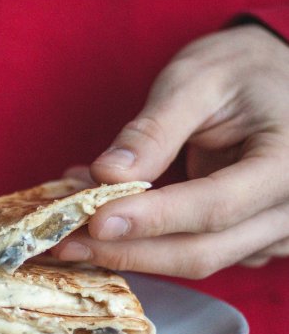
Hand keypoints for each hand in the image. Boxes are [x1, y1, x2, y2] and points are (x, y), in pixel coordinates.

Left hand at [52, 24, 288, 277]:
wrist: (275, 85)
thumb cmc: (243, 72)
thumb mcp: (198, 80)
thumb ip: (155, 129)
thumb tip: (107, 175)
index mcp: (287, 163)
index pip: (214, 207)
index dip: (151, 220)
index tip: (94, 221)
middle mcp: (288, 210)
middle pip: (201, 252)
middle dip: (127, 252)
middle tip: (67, 243)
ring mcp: (273, 232)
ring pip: (194, 260)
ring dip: (130, 250)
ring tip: (77, 228)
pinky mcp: (249, 240)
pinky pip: (194, 253)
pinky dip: (147, 243)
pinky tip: (111, 220)